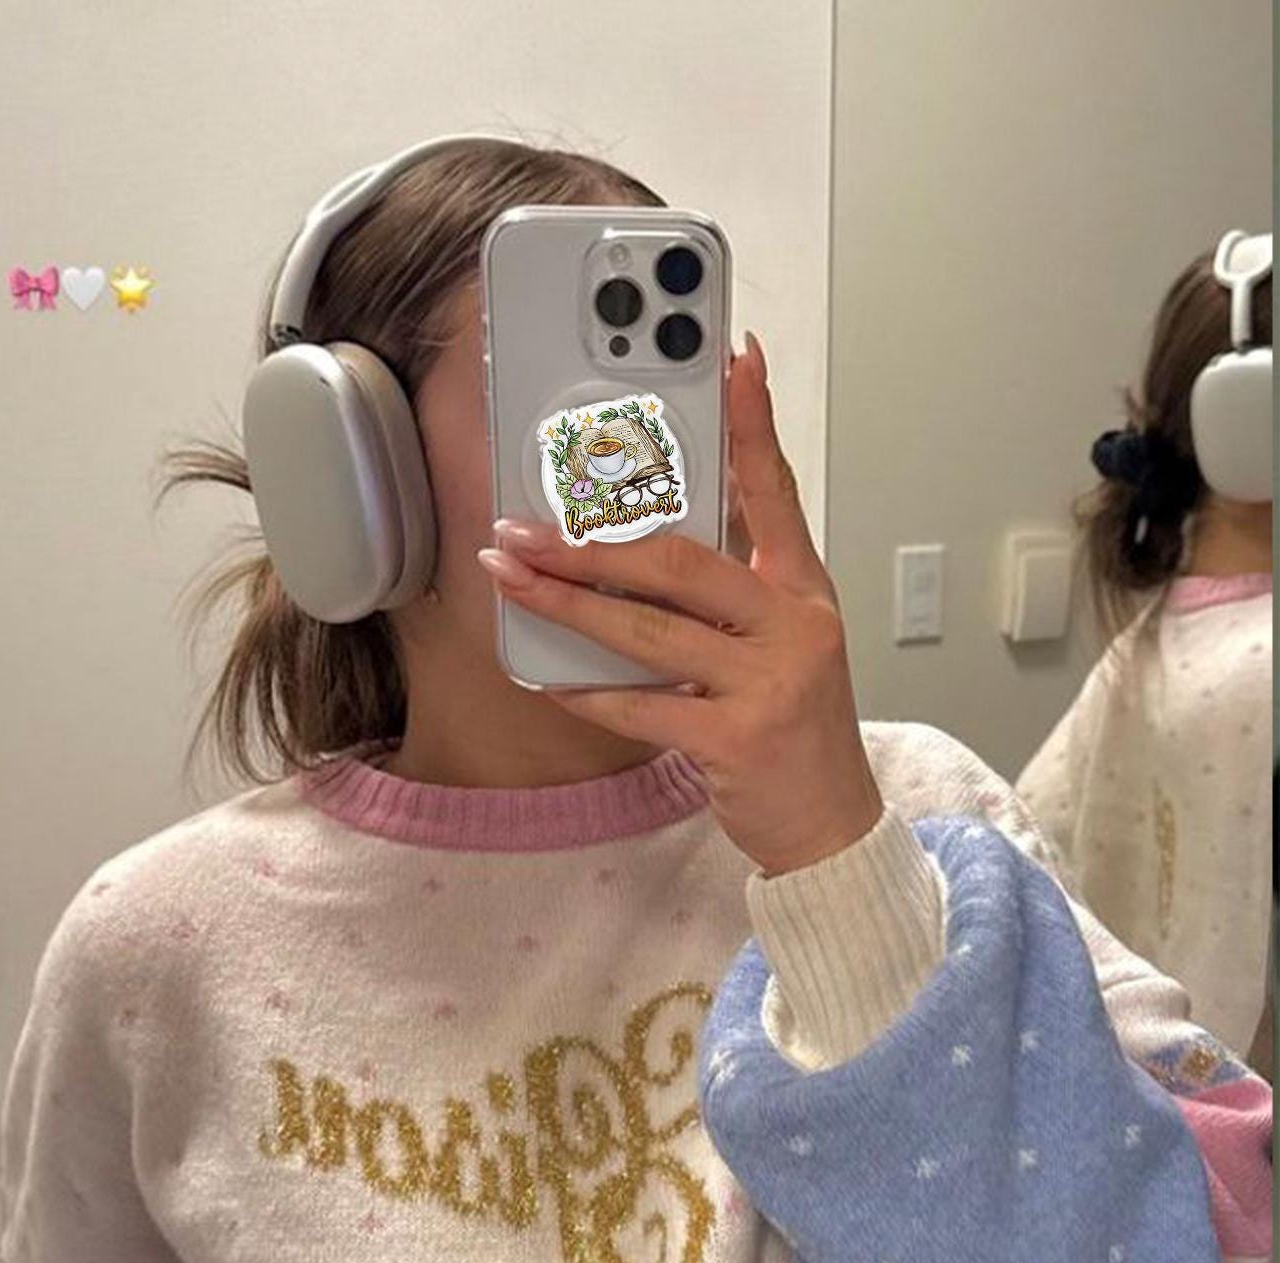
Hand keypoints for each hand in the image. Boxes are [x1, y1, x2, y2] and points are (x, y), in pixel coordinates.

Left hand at [476, 332, 882, 876]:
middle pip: (682, 560)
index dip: (752, 424)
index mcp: (803, 591)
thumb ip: (733, 589)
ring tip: (509, 577)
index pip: (775, 491)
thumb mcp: (783, 643)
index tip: (733, 360)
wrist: (831, 825)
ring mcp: (769, 682)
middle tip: (522, 525)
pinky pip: (641, 707)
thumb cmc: (793, 726)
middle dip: (590, 541)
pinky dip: (586, 693)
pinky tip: (545, 679)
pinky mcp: (736, 740)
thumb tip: (645, 542)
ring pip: (648, 629)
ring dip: (567, 603)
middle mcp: (794, 625)